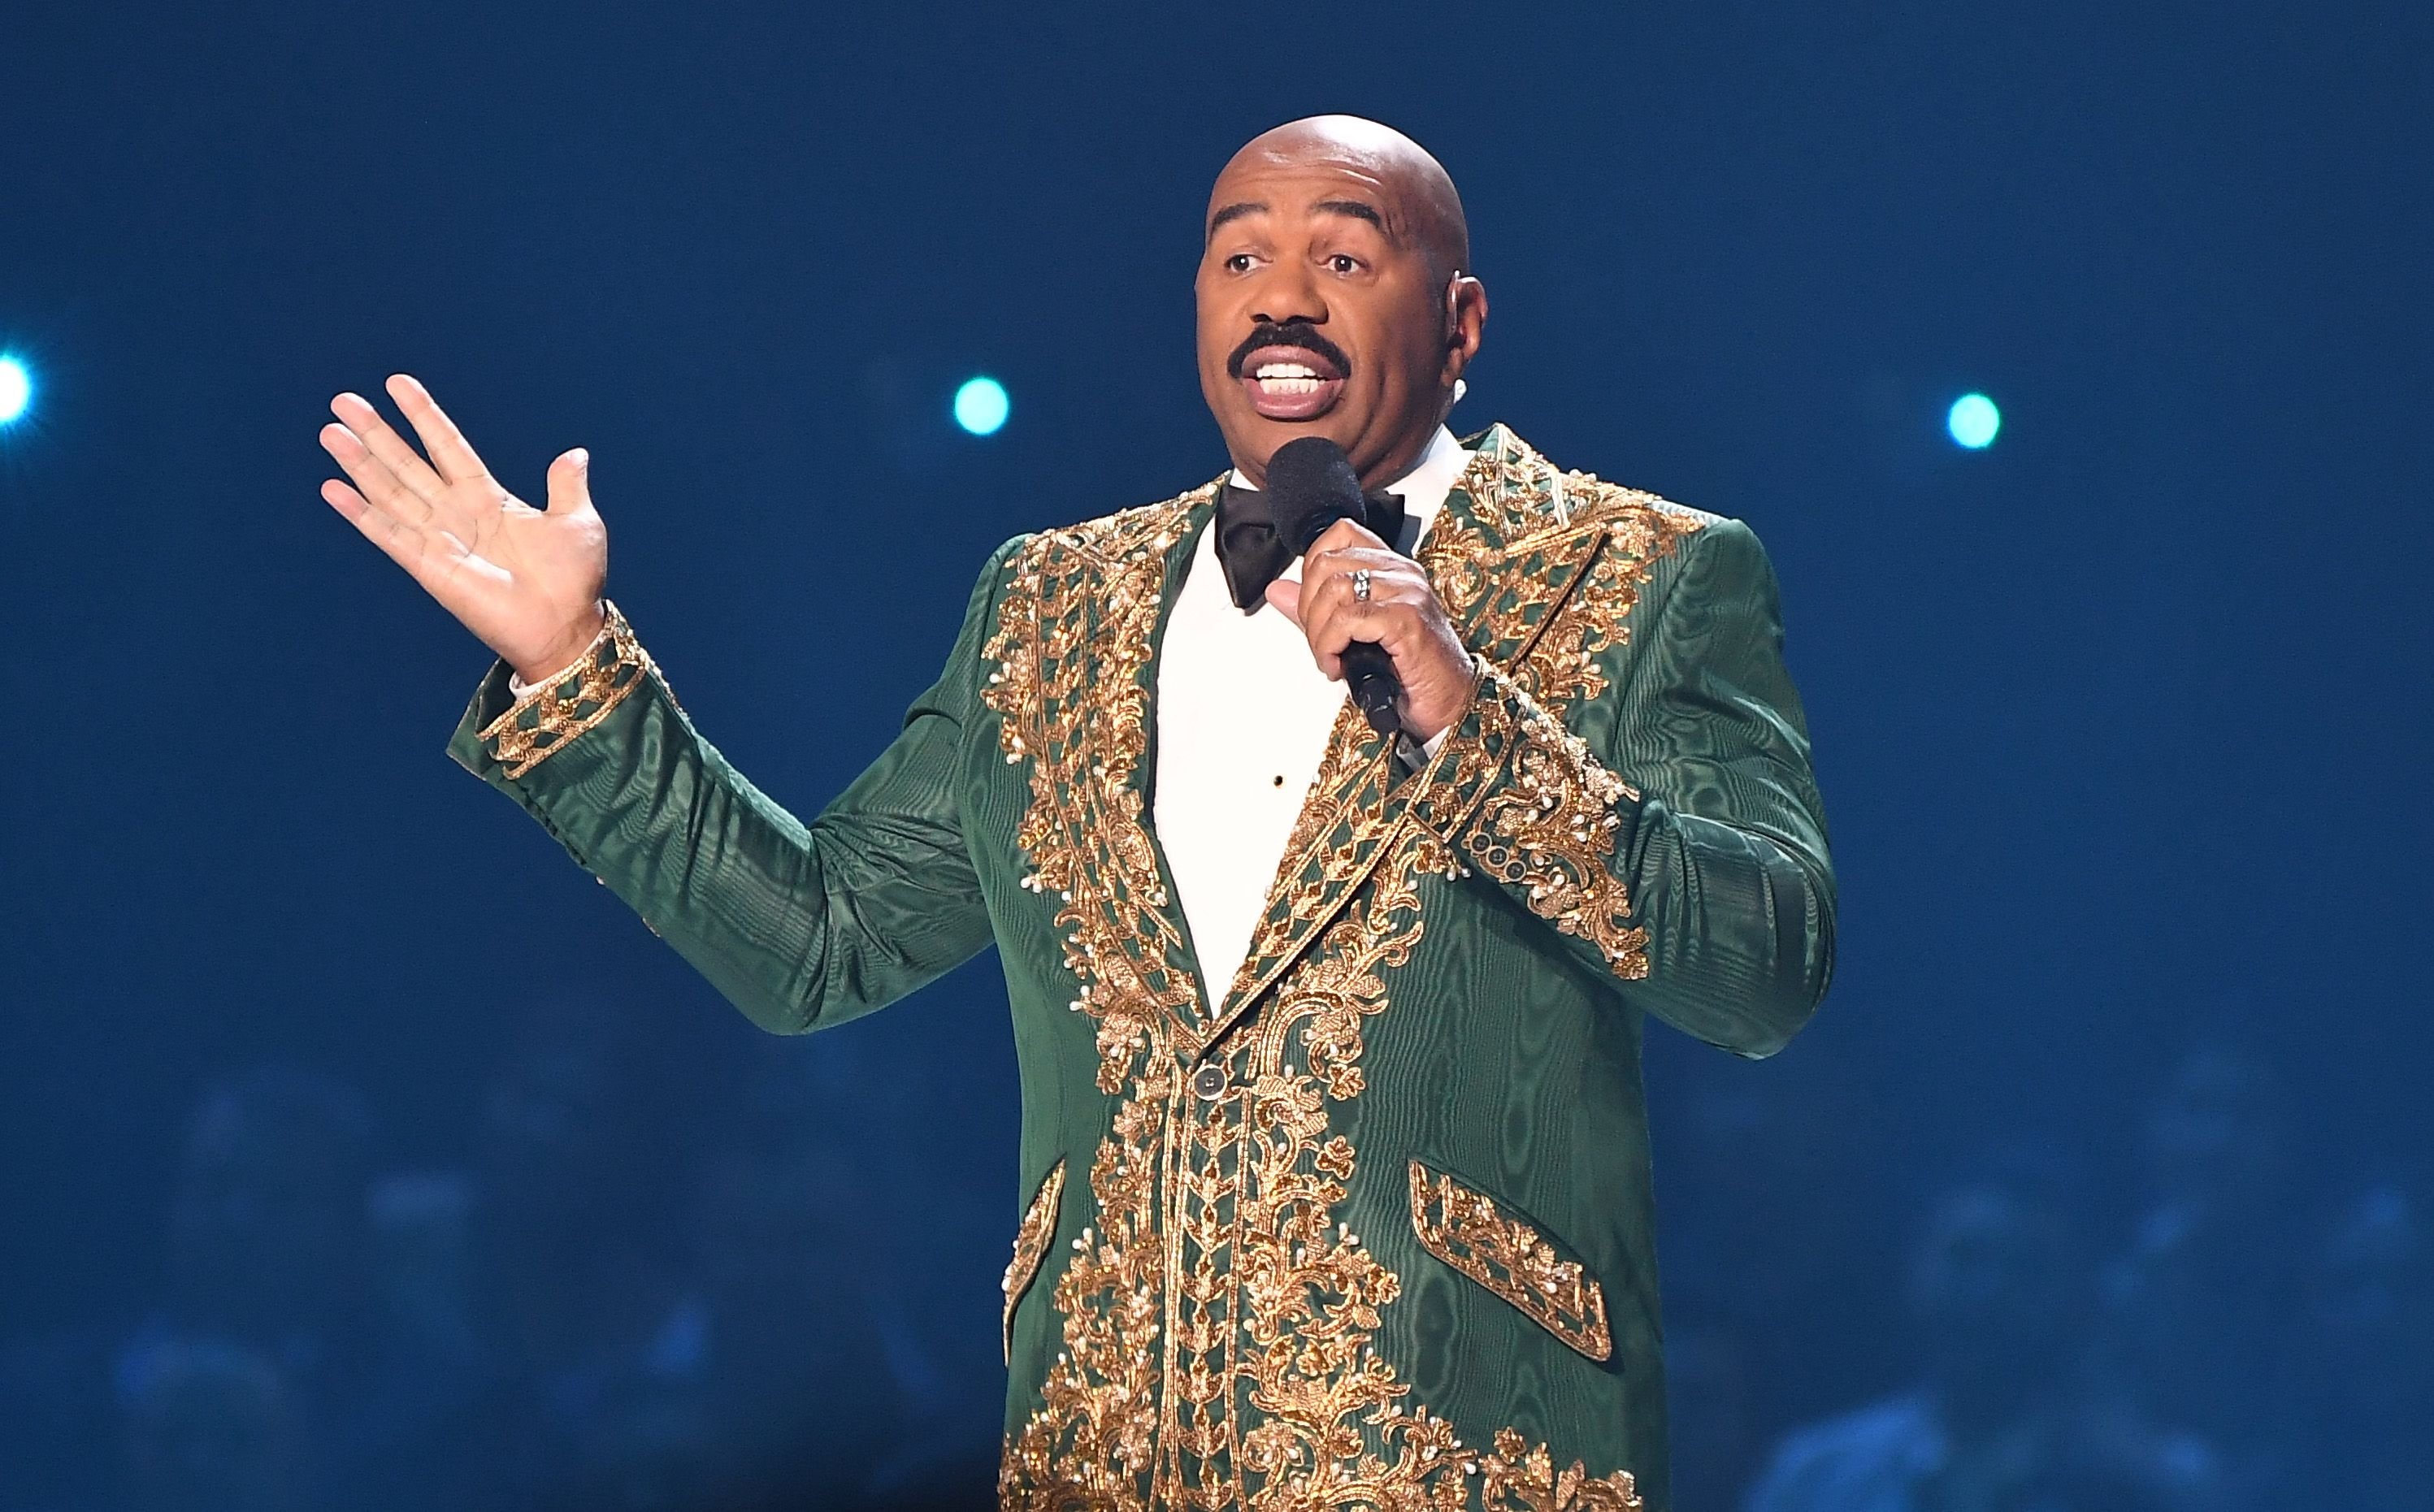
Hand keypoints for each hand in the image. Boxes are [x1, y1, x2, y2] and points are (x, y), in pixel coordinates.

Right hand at [318, 375, 607, 682]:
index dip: (423, 416)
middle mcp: (457, 514)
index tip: (397, 384)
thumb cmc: (575, 581)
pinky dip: (360, 512)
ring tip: (331, 432)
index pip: (448, 446)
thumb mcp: (578, 522)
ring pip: (390, 491)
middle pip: (408, 463)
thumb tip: (575, 454)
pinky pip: (387, 533)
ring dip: (359, 463)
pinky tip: (332, 488)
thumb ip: (566, 485)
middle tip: (344, 401)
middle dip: (376, 432)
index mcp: (490, 499)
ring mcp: (439, 538)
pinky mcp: (428, 566)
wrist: (566, 627)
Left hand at [1264, 518, 1475, 742]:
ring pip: (1334, 591)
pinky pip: (1348, 620)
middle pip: (1327, 564)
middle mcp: (1402, 572)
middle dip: (1308, 610)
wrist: (1449, 705)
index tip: (1314, 609)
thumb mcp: (1352, 637)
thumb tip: (1277, 589)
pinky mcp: (1408, 619)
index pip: (1339, 534)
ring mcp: (1408, 592)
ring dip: (1318, 633)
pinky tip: (1338, 666)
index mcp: (1392, 567)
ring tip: (1331, 658)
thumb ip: (1315, 610)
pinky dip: (1331, 646)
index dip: (1311, 570)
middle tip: (1320, 644)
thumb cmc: (1410, 673)